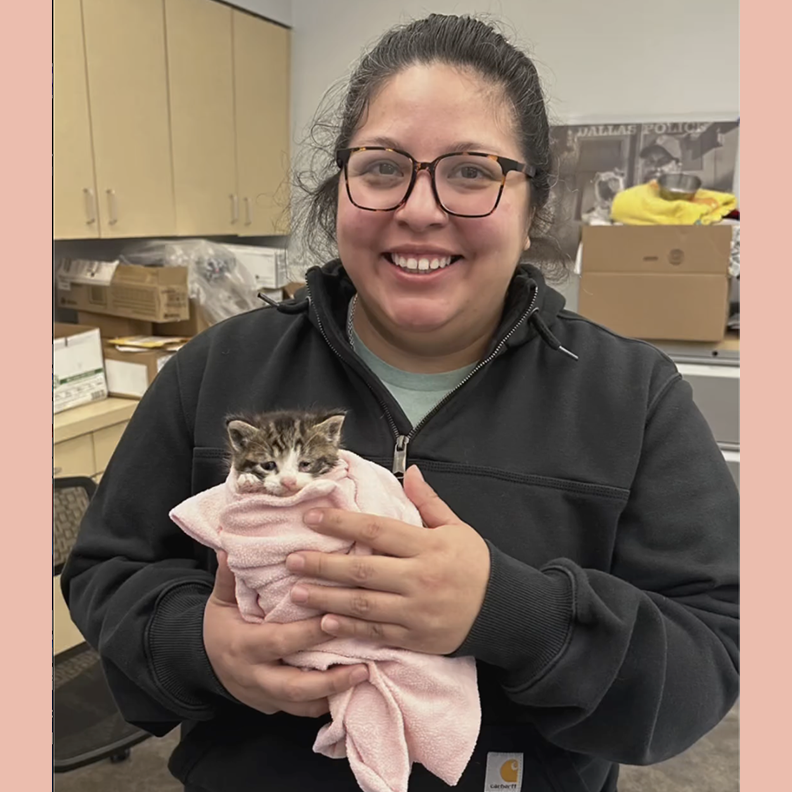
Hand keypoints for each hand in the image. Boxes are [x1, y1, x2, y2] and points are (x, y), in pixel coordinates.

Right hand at [203, 550, 368, 717]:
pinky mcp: (273, 708)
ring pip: (302, 705)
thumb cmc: (220, 625)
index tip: (336, 620)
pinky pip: (302, 712)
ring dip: (333, 693)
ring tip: (364, 676)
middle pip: (294, 686)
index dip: (308, 634)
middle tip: (363, 666)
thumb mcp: (220, 601)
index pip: (279, 642)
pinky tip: (352, 689)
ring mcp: (264, 697)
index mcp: (243, 647)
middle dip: (329, 679)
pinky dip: (326, 702)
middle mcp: (254, 677)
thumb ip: (229, 578)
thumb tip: (229, 549)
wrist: (201, 662)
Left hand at [284, 465, 490, 654]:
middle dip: (324, 565)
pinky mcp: (416, 637)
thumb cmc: (475, 564)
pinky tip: (324, 623)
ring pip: (364, 604)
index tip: (313, 518)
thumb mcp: (457, 528)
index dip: (342, 523)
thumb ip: (428, 502)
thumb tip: (409, 471)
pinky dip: (349, 628)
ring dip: (327, 599)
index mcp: (428, 546)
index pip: (378, 531)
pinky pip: (377, 632)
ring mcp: (417, 611)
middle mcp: (420, 578)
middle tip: (292, 561)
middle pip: (364, 570)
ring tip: (297, 592)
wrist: (504, 611)